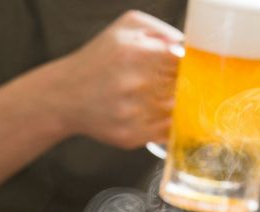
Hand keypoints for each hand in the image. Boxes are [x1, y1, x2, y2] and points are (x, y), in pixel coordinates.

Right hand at [53, 10, 181, 148]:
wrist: (66, 95)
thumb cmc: (101, 59)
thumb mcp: (127, 28)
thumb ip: (162, 31)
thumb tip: (191, 47)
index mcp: (139, 53)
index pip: (187, 64)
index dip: (193, 69)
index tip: (192, 72)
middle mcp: (136, 84)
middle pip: (186, 90)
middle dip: (188, 89)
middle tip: (182, 88)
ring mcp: (134, 113)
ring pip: (179, 113)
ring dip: (180, 109)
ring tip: (166, 101)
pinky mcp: (132, 135)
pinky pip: (167, 133)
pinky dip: (169, 125)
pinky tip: (159, 116)